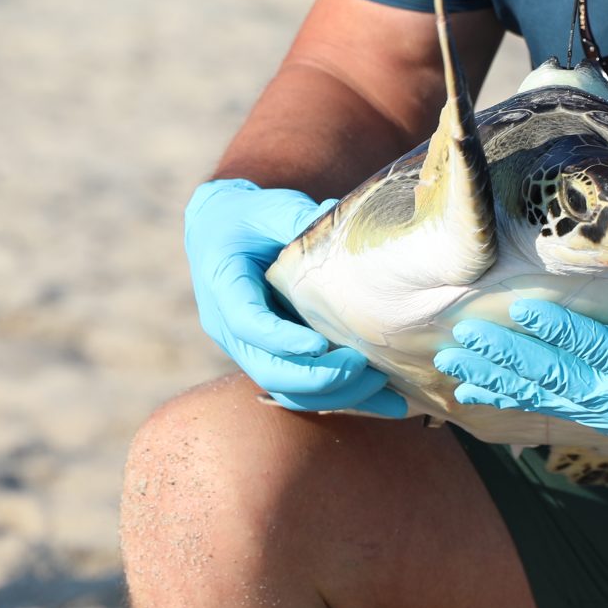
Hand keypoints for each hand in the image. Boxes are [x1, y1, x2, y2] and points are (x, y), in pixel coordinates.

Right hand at [184, 179, 408, 418]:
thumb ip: (300, 217)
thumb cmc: (249, 218)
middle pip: (268, 370)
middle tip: (365, 367)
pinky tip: (380, 398)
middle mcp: (229, 327)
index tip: (318, 345)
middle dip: (319, 378)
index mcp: (223, 286)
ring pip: (285, 389)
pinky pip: (299, 388)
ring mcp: (248, 348)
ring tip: (384, 389)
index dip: (281, 340)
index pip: (247, 323)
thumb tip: (342, 216)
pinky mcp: (271, 357)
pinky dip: (338, 397)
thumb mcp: (271, 209)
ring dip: (334, 395)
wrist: (223, 232)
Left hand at [435, 292, 607, 459]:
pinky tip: (478, 392)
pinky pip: (550, 407)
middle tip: (460, 338)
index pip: (596, 352)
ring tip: (453, 365)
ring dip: (496, 378)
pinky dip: (512, 397)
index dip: (556, 330)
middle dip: (506, 356)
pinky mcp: (605, 419)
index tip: (517, 309)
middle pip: (554, 378)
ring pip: (542, 395)